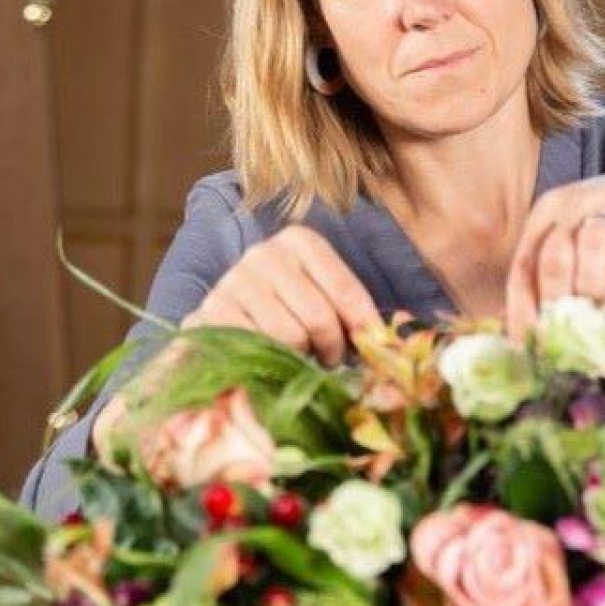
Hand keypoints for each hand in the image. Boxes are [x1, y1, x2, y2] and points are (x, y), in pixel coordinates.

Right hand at [181, 225, 381, 365]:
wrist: (223, 325)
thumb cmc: (285, 311)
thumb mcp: (321, 298)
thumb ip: (354, 313)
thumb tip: (392, 344)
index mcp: (300, 241)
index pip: (346, 290)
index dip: (363, 327)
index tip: (372, 348)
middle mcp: (265, 254)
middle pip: (319, 317)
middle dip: (333, 349)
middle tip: (331, 360)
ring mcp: (235, 281)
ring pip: (290, 337)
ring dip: (301, 359)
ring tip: (300, 358)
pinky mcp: (212, 313)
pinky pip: (257, 349)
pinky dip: (270, 364)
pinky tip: (271, 361)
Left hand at [505, 157, 604, 340]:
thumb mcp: (580, 239)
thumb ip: (558, 275)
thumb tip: (540, 334)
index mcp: (548, 213)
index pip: (523, 268)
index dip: (522, 311)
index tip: (529, 345)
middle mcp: (572, 205)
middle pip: (551, 260)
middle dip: (559, 303)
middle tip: (570, 333)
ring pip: (588, 250)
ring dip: (592, 288)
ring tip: (601, 307)